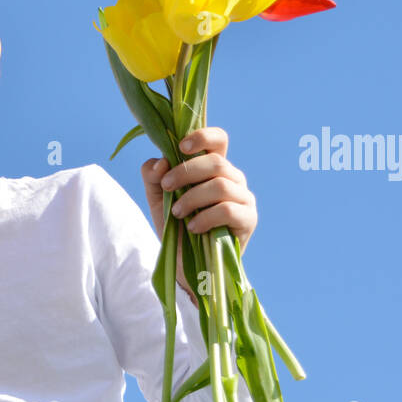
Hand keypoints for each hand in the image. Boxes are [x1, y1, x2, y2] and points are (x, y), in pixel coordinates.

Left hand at [139, 126, 257, 297]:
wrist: (186, 265)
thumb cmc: (176, 227)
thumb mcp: (157, 199)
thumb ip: (153, 176)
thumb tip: (161, 162)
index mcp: (214, 168)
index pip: (218, 140)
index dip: (202, 136)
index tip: (180, 147)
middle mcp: (233, 179)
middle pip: (216, 161)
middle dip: (185, 172)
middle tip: (166, 187)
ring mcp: (244, 198)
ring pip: (221, 184)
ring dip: (192, 197)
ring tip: (177, 214)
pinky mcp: (248, 220)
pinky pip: (229, 209)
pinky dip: (205, 217)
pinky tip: (193, 227)